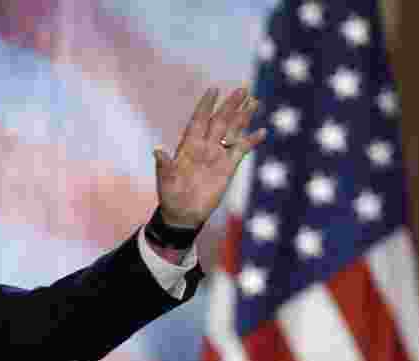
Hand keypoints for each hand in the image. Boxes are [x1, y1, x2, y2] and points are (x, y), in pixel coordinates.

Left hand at [153, 87, 266, 227]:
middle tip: (243, 88)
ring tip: (254, 101)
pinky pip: (241, 150)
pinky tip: (262, 132)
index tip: (213, 89)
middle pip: (220, 121)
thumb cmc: (170, 195)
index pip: (199, 120)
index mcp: (188, 146)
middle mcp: (204, 146)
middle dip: (230, 105)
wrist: (183, 213)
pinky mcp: (228, 167)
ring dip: (243, 117)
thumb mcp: (165, 179)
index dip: (206, 105)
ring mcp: (217, 155)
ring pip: (232, 131)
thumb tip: (157, 150)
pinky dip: (251, 141)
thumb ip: (164, 164)